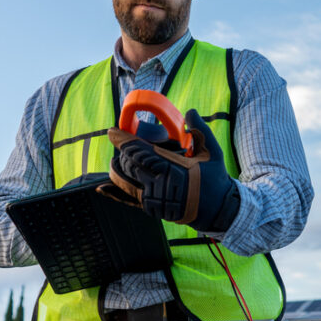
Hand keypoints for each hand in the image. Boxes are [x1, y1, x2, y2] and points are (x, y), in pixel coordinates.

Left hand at [106, 110, 239, 232]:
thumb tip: (190, 111)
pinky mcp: (152, 209)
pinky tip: (102, 189)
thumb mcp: (212, 151)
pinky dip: (113, 194)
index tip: (112, 132)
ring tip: (115, 161)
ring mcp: (153, 198)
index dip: (122, 140)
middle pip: (129, 164)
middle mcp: (159, 183)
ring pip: (124, 181)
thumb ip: (200, 130)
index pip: (139, 151)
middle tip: (120, 143)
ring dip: (116, 169)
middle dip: (122, 152)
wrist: (217, 209)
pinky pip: (127, 201)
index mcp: (172, 167)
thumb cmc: (215, 178)